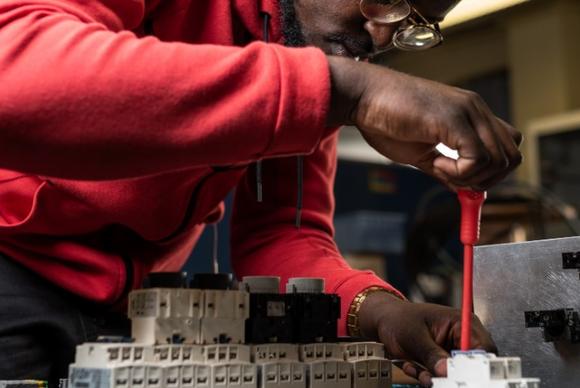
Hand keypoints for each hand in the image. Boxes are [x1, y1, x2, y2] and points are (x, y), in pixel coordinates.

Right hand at [327, 56, 521, 190]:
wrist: (363, 97)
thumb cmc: (384, 119)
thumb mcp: (420, 151)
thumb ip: (444, 167)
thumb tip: (461, 188)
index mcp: (470, 114)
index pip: (507, 147)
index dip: (490, 172)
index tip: (461, 181)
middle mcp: (476, 109)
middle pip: (511, 157)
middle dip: (486, 180)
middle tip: (453, 180)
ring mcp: (468, 111)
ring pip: (499, 160)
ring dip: (470, 177)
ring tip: (438, 168)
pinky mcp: (454, 119)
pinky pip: (477, 159)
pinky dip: (459, 173)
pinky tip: (435, 164)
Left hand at [357, 292, 496, 386]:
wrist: (383, 323)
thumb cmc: (398, 319)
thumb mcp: (413, 335)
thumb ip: (431, 353)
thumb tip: (446, 370)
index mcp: (462, 322)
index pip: (483, 347)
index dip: (475, 364)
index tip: (458, 374)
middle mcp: (461, 338)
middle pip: (472, 365)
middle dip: (452, 374)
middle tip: (433, 377)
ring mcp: (452, 352)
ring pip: (456, 376)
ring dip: (435, 377)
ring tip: (416, 368)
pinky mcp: (442, 364)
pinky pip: (442, 379)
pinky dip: (427, 378)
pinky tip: (411, 366)